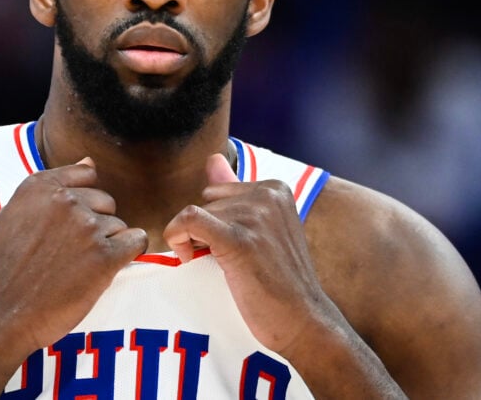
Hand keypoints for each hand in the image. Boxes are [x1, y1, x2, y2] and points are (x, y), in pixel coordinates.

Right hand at [0, 158, 146, 349]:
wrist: (7, 310)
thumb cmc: (9, 265)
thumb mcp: (14, 213)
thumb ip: (50, 185)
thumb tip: (89, 162)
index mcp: (41, 186)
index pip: (86, 175)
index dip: (84, 202)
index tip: (72, 224)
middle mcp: (66, 201)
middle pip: (105, 201)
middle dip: (96, 224)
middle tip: (74, 252)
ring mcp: (87, 227)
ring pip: (118, 224)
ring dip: (107, 244)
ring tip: (81, 266)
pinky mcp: (105, 255)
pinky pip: (137, 240)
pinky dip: (128, 253)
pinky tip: (109, 266)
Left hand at [163, 153, 330, 352]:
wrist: (303, 321)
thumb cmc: (280, 280)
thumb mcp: (263, 228)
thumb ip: (236, 190)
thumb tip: (213, 158)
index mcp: (275, 188)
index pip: (218, 192)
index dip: (212, 221)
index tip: (222, 246)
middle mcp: (267, 195)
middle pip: (206, 202)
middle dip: (204, 231)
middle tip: (221, 261)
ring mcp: (255, 216)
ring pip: (194, 214)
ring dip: (192, 241)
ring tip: (215, 266)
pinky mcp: (240, 240)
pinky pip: (189, 220)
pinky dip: (177, 235)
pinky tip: (188, 256)